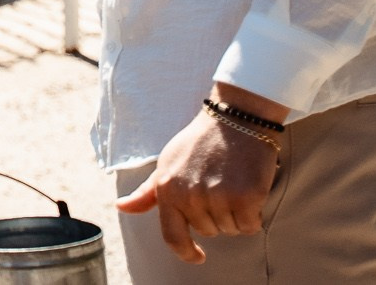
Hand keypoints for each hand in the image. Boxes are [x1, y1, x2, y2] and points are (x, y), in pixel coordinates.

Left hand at [116, 86, 284, 262]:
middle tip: (218, 183)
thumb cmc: (199, 142)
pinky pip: (251, 225)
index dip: (186, 252)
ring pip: (230, 229)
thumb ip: (147, 193)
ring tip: (232, 182)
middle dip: (216, 214)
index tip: (198, 256)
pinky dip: (254, 214)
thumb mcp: (166, 164)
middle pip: (208, 231)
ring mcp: (218, 197)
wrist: (234, 118)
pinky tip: (249, 189)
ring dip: (235, 213)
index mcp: (167, 189)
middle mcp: (190, 196)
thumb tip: (121, 208)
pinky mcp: (245, 196)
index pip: (172, 236)